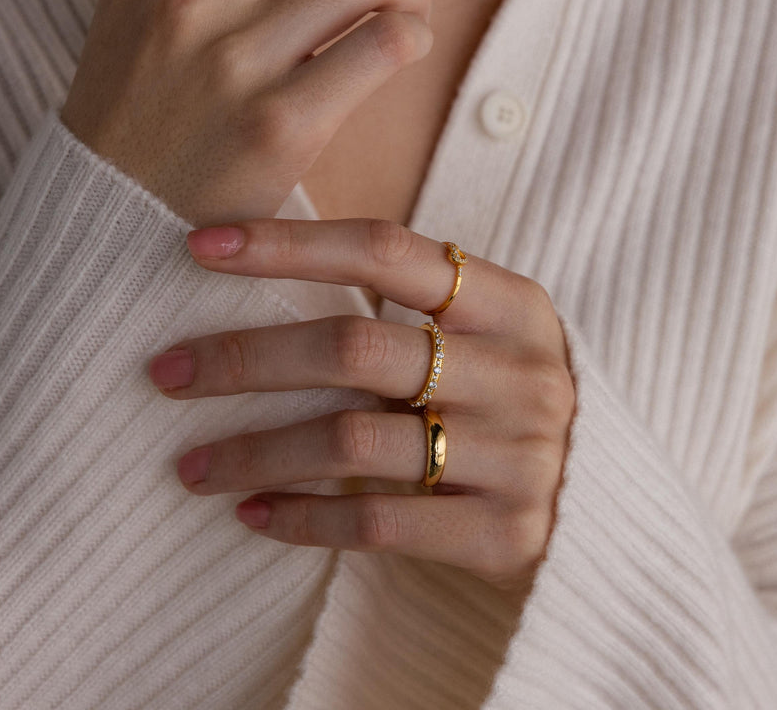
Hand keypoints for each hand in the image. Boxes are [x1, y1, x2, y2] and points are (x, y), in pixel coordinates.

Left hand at [148, 218, 575, 609]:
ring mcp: (518, 453)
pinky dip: (304, 517)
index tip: (201, 246)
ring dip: (256, 450)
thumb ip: (409, 305)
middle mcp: (518, 370)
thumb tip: (264, 274)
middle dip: (246, 357)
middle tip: (166, 371)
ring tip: (189, 464)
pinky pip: (379, 522)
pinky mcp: (505, 532)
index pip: (386, 249)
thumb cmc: (511, 396)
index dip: (289, 243)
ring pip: (353, 440)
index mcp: (511, 303)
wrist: (610, 499)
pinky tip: (253, 514)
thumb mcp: (488, 334)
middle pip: (355, 346)